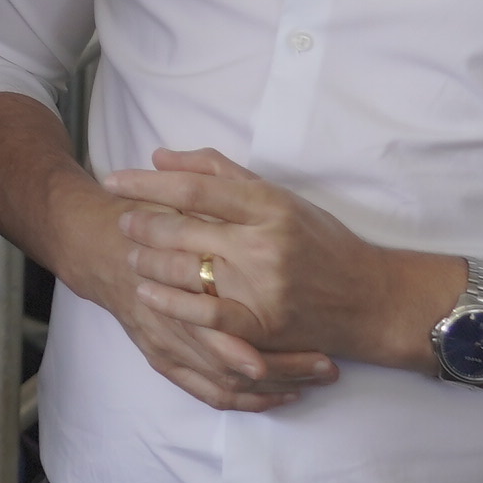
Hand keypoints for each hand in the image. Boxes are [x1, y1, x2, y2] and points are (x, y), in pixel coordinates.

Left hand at [106, 149, 428, 380]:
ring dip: (150, 262)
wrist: (368, 298)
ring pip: (187, 271)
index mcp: (268, 205)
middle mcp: (263, 244)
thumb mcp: (279, 196)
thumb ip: (219, 172)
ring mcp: (262, 288)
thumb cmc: (321, 241)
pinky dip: (171, 304)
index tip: (114, 179)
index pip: (194, 188)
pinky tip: (147, 292)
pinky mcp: (263, 326)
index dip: (147, 183)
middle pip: (183, 229)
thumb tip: (160, 156)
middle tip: (123, 221)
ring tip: (133, 254)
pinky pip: (206, 316)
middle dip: (143, 224)